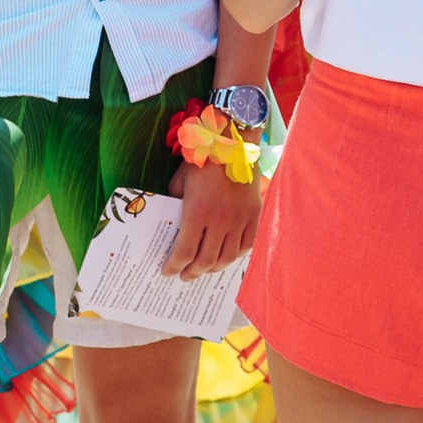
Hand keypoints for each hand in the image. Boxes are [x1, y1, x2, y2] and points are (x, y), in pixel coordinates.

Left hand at [161, 152, 260, 277]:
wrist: (232, 145)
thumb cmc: (202, 161)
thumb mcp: (179, 181)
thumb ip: (174, 204)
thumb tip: (171, 220)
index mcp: (197, 213)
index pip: (185, 251)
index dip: (175, 266)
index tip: (168, 271)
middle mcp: (220, 221)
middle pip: (205, 260)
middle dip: (192, 272)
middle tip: (184, 277)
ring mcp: (239, 220)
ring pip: (227, 257)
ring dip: (213, 268)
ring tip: (204, 270)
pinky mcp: (253, 216)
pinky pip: (246, 245)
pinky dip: (236, 256)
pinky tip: (227, 257)